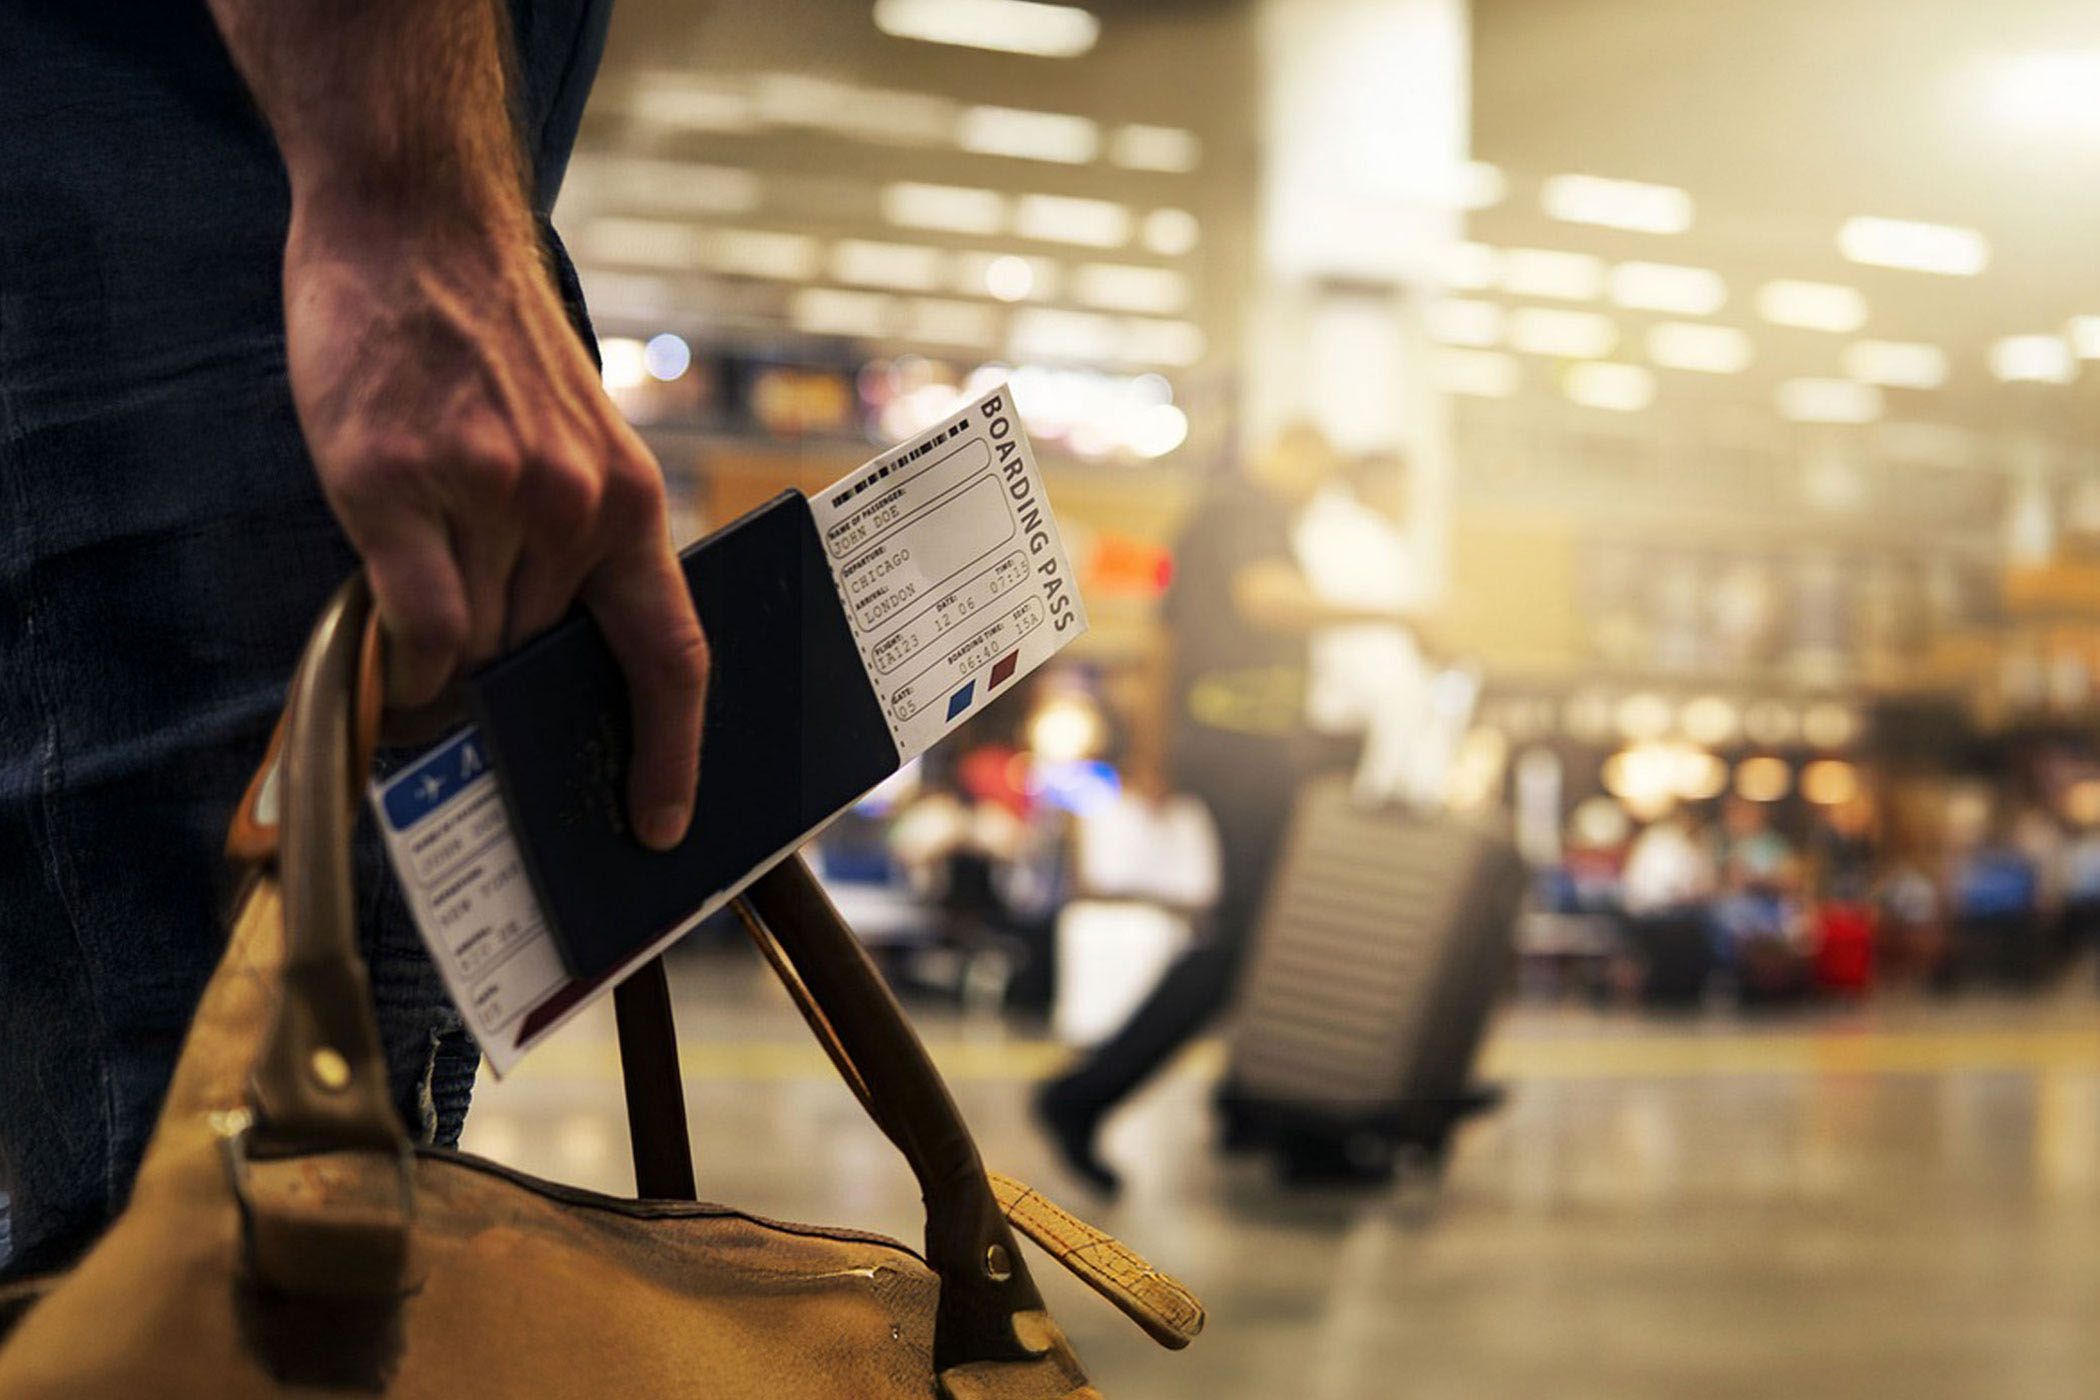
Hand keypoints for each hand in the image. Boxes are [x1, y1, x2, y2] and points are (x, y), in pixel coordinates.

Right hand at [282, 209, 707, 849]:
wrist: (417, 229)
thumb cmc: (492, 344)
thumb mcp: (576, 444)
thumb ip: (575, 546)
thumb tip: (544, 664)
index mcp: (630, 503)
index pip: (672, 656)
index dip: (672, 753)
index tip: (662, 823)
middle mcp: (570, 507)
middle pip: (539, 660)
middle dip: (507, 683)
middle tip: (474, 684)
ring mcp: (485, 496)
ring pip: (472, 649)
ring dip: (446, 654)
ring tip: (418, 599)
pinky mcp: (395, 485)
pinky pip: (416, 625)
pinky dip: (405, 655)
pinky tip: (393, 638)